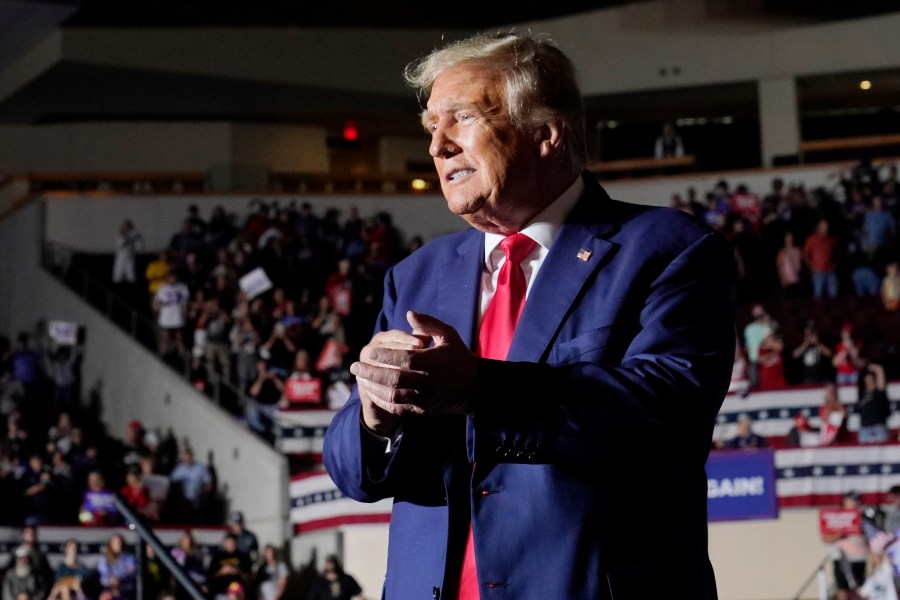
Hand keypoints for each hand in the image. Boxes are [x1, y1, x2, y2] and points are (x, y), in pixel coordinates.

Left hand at [351, 311, 477, 433]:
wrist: (474, 388)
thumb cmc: (459, 357)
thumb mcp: (449, 335)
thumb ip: (428, 323)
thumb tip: (408, 314)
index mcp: (434, 362)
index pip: (405, 359)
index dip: (386, 356)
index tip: (369, 352)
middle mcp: (429, 382)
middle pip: (395, 379)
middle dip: (372, 373)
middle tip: (355, 366)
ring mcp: (426, 398)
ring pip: (394, 396)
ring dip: (373, 388)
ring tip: (360, 378)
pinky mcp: (423, 410)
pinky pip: (398, 408)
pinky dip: (383, 401)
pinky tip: (372, 391)